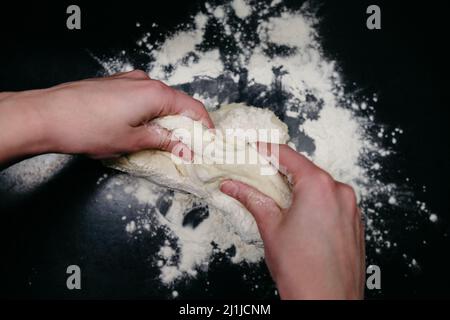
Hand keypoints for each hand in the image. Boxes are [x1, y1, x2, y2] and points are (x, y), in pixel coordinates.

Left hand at [0, 70, 212, 164]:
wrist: (47, 116)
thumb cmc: (87, 128)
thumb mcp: (132, 141)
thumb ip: (163, 142)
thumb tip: (184, 147)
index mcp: (155, 94)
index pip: (192, 107)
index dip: (204, 126)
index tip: (208, 141)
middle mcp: (144, 82)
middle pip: (176, 103)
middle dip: (185, 125)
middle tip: (187, 147)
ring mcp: (128, 81)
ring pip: (158, 101)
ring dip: (166, 120)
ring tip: (164, 142)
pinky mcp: (115, 85)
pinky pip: (142, 98)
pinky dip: (149, 113)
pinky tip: (143, 129)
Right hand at [220, 144, 364, 298]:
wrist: (327, 302)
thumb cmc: (302, 271)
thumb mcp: (270, 227)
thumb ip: (251, 198)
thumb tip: (232, 186)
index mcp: (318, 186)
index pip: (287, 156)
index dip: (267, 149)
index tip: (254, 147)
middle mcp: (340, 192)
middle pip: (305, 170)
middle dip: (281, 172)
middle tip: (260, 175)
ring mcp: (351, 208)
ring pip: (319, 186)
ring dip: (298, 188)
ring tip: (277, 199)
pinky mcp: (355, 222)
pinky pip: (332, 202)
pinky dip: (314, 202)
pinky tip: (299, 216)